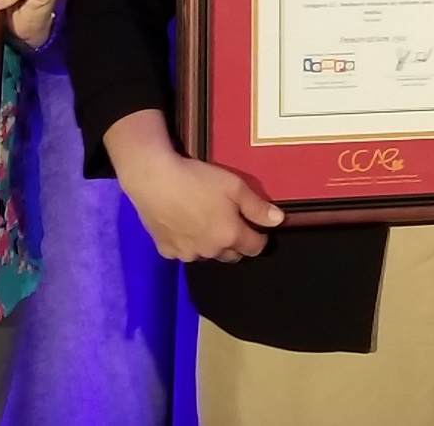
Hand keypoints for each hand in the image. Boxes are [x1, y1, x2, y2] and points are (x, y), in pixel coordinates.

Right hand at [119, 147, 285, 263]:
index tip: (256, 225)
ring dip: (211, 244)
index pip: (255, 248)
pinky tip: (183, 224)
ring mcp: (186, 254)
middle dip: (236, 242)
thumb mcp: (234, 186)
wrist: (154, 180)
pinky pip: (184, 251)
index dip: (260, 236)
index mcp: (229, 236)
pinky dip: (188, 242)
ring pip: (207, 254)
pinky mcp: (166, 250)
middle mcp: (210, 251)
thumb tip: (279, 220)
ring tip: (205, 220)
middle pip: (232, 254)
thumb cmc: (198, 179)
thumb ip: (258, 207)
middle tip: (231, 221)